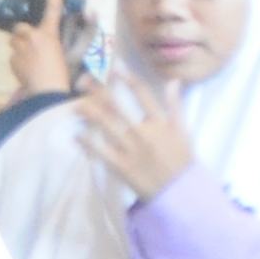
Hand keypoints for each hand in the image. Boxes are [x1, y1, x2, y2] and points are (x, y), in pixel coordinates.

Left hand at [7, 0, 72, 100]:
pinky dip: (18, 61)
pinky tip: (27, 70)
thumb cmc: (62, 74)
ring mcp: (20, 48)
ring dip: (20, 47)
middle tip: (32, 46)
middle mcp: (32, 37)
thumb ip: (58, 42)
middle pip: (20, 28)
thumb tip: (55, 43)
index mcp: (49, 34)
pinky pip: (14, 57)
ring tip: (31, 60)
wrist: (47, 91)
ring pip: (15, 42)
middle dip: (24, 34)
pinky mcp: (12, 59)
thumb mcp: (67, 54)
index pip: (53, 10)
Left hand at [74, 75, 194, 202]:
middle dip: (98, 90)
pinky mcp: (121, 167)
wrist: (180, 192)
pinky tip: (75, 134)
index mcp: (160, 123)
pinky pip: (100, 151)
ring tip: (76, 105)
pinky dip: (87, 142)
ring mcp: (131, 150)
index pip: (142, 94)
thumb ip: (175, 105)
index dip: (126, 77)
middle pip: (117, 106)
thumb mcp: (183, 131)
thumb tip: (173, 81)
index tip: (113, 66)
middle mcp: (144, 133)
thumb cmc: (181, 160)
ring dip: (88, 112)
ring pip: (105, 125)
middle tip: (83, 78)